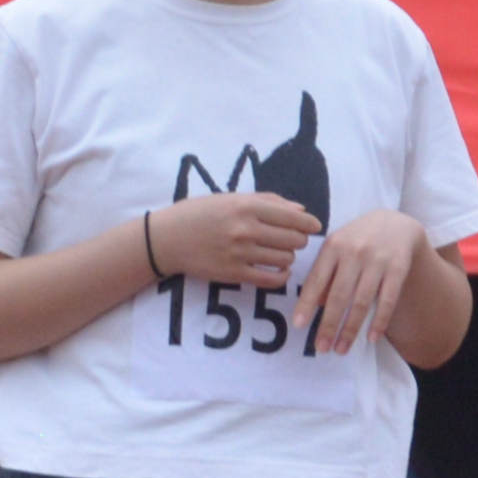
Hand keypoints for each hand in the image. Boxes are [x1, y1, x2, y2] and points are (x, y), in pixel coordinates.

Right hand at [154, 189, 318, 290]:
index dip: (310, 224)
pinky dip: (281, 276)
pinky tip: (277, 269)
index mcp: (246, 207)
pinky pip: (273, 279)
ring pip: (286, 258)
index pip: (294, 218)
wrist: (165, 239)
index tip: (313, 227)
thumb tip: (301, 211)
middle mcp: (244, 229)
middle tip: (289, 239)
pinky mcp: (234, 274)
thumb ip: (267, 201)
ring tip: (276, 251)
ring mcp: (240, 253)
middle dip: (298, 239)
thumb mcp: (230, 199)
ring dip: (287, 256)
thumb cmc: (199, 214)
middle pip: (295, 240)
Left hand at [293, 208, 424, 359]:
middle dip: (329, 324)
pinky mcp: (399, 268)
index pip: (316, 280)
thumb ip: (325, 272)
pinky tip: (371, 338)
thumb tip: (314, 305)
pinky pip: (388, 300)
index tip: (299, 326)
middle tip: (321, 348)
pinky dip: (379, 321)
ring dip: (351, 329)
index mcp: (333, 246)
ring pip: (362, 302)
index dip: (306, 304)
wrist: (397, 223)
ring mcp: (378, 261)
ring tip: (341, 349)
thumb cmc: (358, 239)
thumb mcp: (337, 247)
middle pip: (339, 296)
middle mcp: (354, 252)